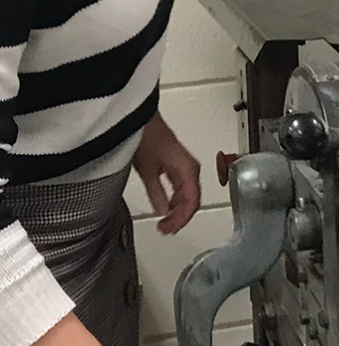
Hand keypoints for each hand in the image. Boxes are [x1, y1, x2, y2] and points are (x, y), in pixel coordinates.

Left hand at [133, 113, 200, 234]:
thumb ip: (156, 193)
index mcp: (188, 170)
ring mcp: (186, 167)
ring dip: (178, 210)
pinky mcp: (178, 165)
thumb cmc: (145, 135)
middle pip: (192, 201)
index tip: (169, 229)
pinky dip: (175, 200)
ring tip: (165, 221)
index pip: (192, 203)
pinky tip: (167, 206)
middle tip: (165, 229)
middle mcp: (191, 169)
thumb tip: (162, 212)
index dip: (181, 219)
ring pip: (188, 196)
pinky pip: (183, 188)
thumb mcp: (147, 169)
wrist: (140, 117)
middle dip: (179, 217)